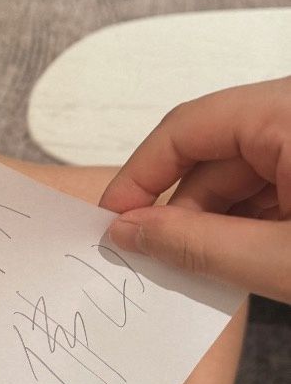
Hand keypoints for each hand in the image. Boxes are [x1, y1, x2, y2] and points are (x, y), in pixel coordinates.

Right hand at [99, 77, 290, 303]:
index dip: (140, 176)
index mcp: (286, 112)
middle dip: (181, 212)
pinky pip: (268, 183)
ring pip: (237, 174)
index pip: (186, 128)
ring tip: (206, 272)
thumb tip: (129, 231)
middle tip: (153, 261)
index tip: (111, 219)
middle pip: (210, 155)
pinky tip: (243, 259)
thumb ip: (198, 244)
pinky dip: (248, 223)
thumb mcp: (282, 259)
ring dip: (215, 224)